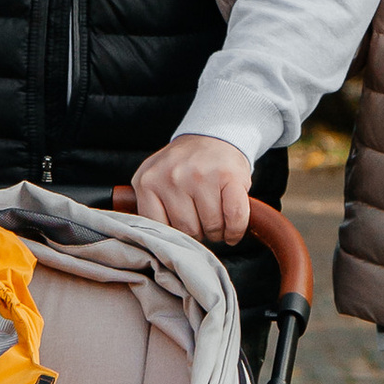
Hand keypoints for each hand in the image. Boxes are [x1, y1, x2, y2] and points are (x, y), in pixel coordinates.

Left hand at [124, 135, 253, 244]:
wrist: (213, 137)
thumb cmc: (185, 168)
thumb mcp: (156, 180)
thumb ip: (151, 208)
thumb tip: (158, 246)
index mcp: (147, 181)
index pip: (159, 230)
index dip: (176, 237)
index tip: (183, 231)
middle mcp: (171, 176)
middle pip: (187, 231)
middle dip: (199, 234)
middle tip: (203, 222)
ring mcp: (199, 175)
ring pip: (211, 227)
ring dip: (218, 232)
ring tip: (216, 219)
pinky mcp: (228, 176)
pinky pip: (234, 218)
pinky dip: (236, 230)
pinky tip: (232, 229)